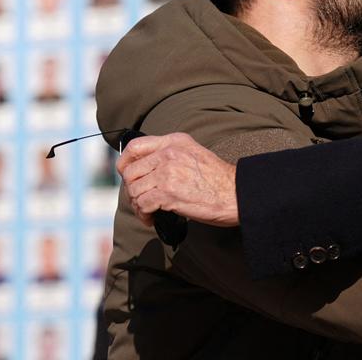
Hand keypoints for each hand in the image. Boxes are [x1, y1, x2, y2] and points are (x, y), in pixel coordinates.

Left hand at [117, 132, 239, 227]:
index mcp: (175, 141)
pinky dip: (144, 215)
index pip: (135, 146)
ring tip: (148, 212)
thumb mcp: (195, 155)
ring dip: (138, 205)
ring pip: (134, 190)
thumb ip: (172, 155)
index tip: (128, 176)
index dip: (125, 163)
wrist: (236, 194)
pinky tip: (152, 219)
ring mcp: (168, 172)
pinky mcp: (168, 192)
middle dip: (132, 190)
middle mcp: (169, 153)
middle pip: (131, 172)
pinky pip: (142, 204)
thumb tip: (146, 170)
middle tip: (142, 201)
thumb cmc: (218, 180)